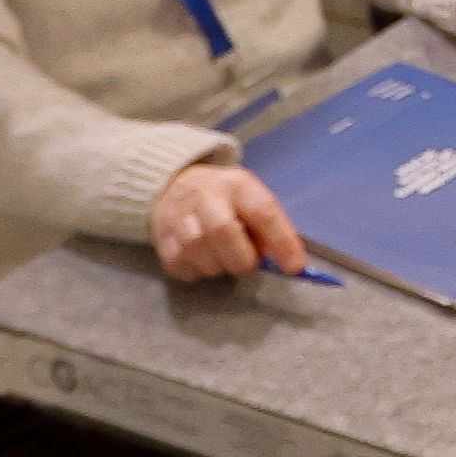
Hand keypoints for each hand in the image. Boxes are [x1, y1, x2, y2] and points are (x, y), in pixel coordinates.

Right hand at [148, 159, 309, 283]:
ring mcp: (178, 216)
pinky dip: (198, 271)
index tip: (294, 267)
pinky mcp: (161, 238)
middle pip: (223, 232)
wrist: (173, 184)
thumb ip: (268, 227)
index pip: (262, 211)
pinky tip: (202, 258)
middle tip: (248, 263)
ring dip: (219, 266)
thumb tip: (287, 261)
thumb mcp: (250, 198)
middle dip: (242, 259)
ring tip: (222, 255)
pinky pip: (182, 267)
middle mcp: (205, 196)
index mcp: (237, 184)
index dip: (281, 241)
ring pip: (200, 254)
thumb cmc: (223, 198)